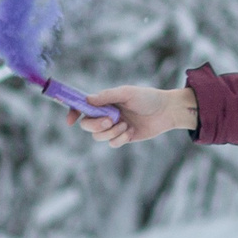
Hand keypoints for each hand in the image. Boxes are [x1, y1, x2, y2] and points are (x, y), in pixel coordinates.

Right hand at [71, 85, 196, 147]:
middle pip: (87, 125)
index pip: (82, 107)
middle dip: (95, 125)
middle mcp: (106, 115)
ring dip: (110, 133)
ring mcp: (114, 127)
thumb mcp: (127, 93)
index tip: (70, 120)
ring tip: (125, 125)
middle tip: (110, 120)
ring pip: (98, 137)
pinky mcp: (123, 137)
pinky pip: (113, 144)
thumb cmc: (147, 98)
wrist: (167, 111)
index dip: (73, 113)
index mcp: (104, 102)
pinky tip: (131, 131)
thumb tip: (87, 100)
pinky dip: (121, 139)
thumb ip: (107, 96)